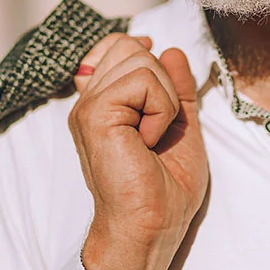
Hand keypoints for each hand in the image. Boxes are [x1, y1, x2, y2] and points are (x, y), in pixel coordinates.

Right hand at [69, 34, 208, 269]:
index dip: (142, 51)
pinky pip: (142, 81)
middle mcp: (90, 101)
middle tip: (160, 124)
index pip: (116, 45)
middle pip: (129, 46)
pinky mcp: (94, 116)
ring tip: (155, 135)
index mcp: (104, 103)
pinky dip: (161, 109)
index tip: (162, 73)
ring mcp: (88, 107)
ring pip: (138, 58)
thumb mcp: (181, 125)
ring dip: (164, 97)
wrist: (154, 224)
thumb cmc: (165, 187)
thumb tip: (172, 50)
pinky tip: (150, 140)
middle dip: (162, 79)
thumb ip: (177, 88)